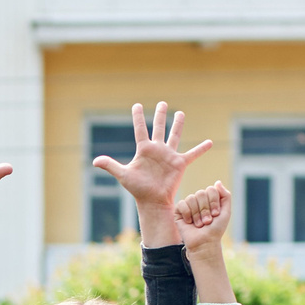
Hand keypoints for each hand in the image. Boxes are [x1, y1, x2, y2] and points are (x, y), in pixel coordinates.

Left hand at [94, 103, 211, 243]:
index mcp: (144, 150)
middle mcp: (157, 150)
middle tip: (162, 104)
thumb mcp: (123, 175)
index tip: (136, 105)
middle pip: (158, 128)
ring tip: (180, 113)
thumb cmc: (138, 189)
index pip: (140, 129)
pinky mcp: (179, 164)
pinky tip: (209, 142)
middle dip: (160, 115)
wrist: (153, 201)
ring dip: (178, 125)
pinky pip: (192, 154)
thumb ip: (111, 165)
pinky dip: (201, 149)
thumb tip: (94, 161)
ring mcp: (169, 155)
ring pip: (174, 136)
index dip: (137, 117)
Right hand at [173, 183, 232, 303]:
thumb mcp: (226, 212)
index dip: (214, 202)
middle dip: (205, 209)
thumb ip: (225, 196)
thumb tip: (217, 182)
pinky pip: (182, 204)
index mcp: (209, 199)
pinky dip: (187, 214)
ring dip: (197, 214)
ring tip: (199, 224)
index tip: (216, 214)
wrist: (205, 242)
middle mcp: (199, 200)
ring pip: (191, 198)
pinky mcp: (178, 211)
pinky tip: (189, 222)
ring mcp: (188, 205)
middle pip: (201, 193)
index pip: (211, 189)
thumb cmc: (216, 229)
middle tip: (207, 221)